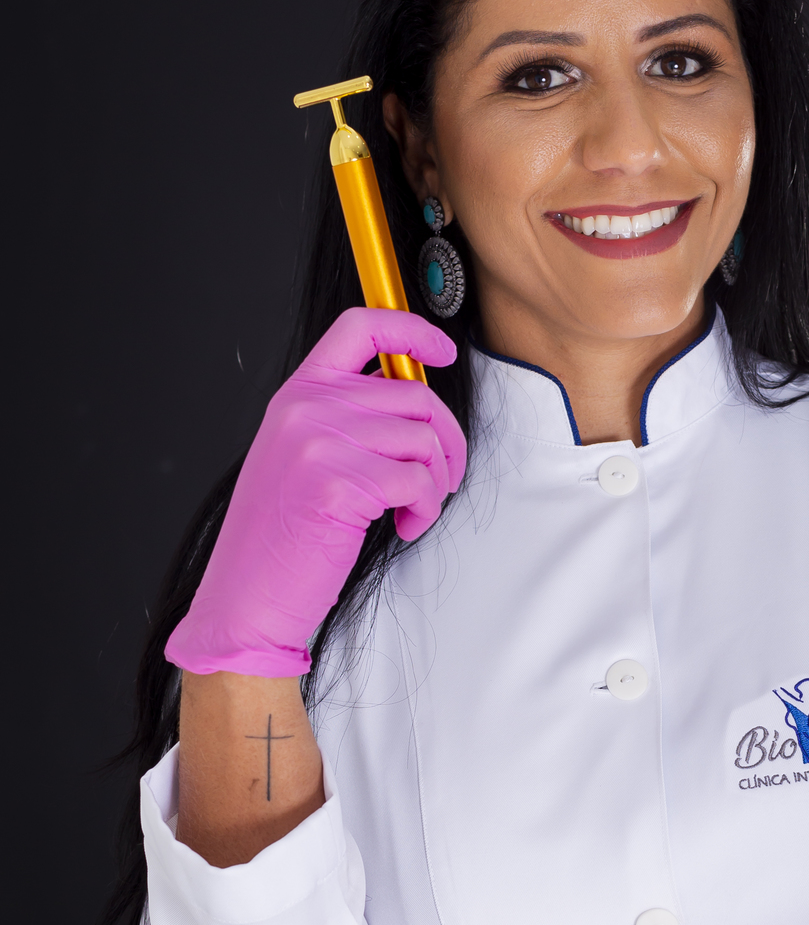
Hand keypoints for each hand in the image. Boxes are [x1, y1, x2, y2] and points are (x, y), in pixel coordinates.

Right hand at [165, 309, 465, 677]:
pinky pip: (418, 481)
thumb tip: (411, 399)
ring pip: (423, 439)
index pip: (361, 327)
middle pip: (414, 393)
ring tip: (413, 509)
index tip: (442, 350)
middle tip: (444, 477)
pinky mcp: (338, 483)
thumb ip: (345, 417)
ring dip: (436, 481)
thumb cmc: (281, 538)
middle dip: (446, 440)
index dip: (412, 331)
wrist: (246, 597)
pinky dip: (426, 509)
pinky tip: (405, 526)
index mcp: (297, 393)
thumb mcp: (302, 456)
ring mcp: (318, 442)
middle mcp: (306, 407)